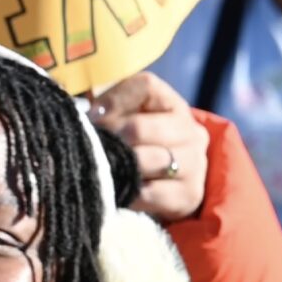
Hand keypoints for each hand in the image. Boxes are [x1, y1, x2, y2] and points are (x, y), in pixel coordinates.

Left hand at [89, 72, 208, 224]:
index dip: (112, 100)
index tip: (92, 115)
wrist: (165, 184)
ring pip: (144, 161)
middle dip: (108, 138)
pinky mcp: (189, 195)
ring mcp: (194, 164)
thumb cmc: (131, 142)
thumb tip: (86, 115)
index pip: (145, 87)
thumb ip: (105, 106)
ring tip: (101, 167)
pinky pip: (148, 194)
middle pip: (139, 128)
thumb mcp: (121, 115)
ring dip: (116, 165)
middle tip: (91, 147)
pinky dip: (127, 192)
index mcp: (172, 104)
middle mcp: (190, 130)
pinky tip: (117, 190)